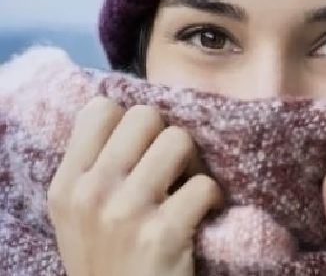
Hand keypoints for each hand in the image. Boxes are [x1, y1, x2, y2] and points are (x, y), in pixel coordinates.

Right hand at [47, 97, 223, 275]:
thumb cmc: (105, 261)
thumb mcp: (78, 216)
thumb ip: (95, 171)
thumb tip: (138, 123)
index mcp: (68, 184)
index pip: (100, 109)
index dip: (130, 122)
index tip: (142, 148)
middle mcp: (92, 192)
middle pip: (146, 116)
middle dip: (167, 137)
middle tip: (173, 168)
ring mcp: (126, 211)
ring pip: (179, 140)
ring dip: (194, 165)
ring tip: (188, 189)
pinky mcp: (163, 233)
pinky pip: (205, 185)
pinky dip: (213, 199)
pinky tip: (203, 215)